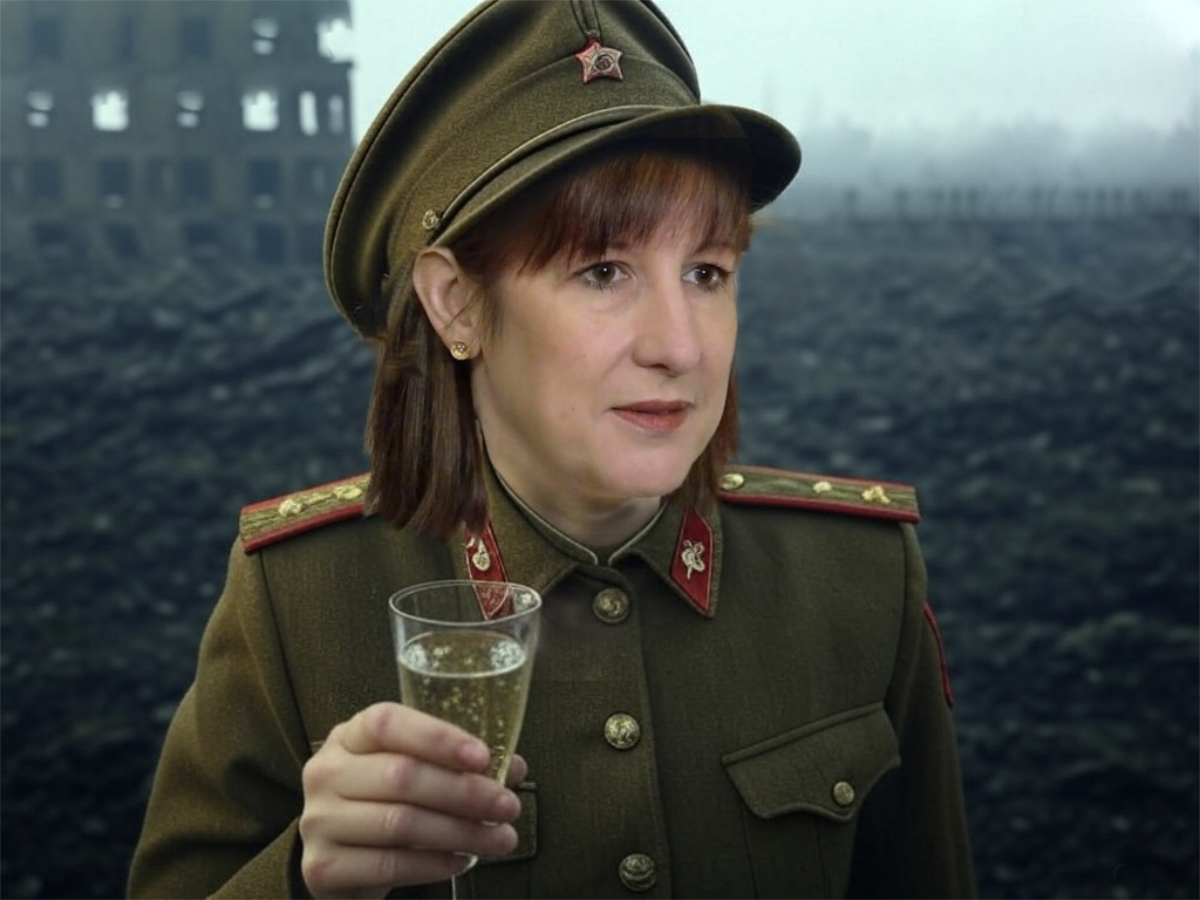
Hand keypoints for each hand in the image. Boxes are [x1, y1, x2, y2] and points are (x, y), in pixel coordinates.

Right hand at [299, 702, 524, 898]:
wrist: (337, 860)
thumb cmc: (382, 803)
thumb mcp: (411, 771)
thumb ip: (457, 764)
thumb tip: (513, 767)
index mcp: (349, 735)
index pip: (387, 723)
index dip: (437, 737)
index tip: (483, 757)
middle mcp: (326, 771)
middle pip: (401, 775)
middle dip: (465, 792)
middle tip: (508, 807)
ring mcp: (318, 820)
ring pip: (400, 823)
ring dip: (459, 832)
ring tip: (500, 839)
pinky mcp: (322, 867)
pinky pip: (389, 864)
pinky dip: (433, 864)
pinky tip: (462, 860)